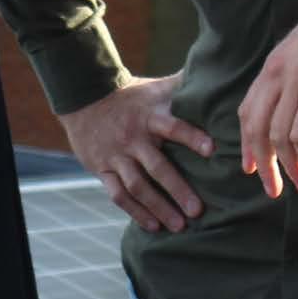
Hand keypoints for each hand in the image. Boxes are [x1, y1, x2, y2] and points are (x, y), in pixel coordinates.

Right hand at [61, 74, 213, 233]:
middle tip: (198, 211)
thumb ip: (182, 86)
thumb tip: (213, 72)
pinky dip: (136, 212)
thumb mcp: (154, 87)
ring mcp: (117, 156)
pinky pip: (119, 195)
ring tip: (179, 226)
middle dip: (177, 189)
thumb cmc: (131, 95)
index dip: (192, 137)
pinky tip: (153, 226)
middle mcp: (134, 138)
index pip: (174, 127)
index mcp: (150, 116)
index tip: (212, 150)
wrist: (84, 98)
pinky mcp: (103, 170)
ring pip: (138, 186)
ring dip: (159, 207)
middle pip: (156, 166)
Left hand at [238, 0, 297, 198]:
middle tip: (271, 189)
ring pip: (279, 137)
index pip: (248, 111)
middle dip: (261, 163)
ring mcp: (296, 84)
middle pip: (257, 128)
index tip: (250, 167)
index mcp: (272, 67)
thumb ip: (293, 74)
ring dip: (288, 168)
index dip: (247, 143)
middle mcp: (277, 77)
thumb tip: (295, 100)